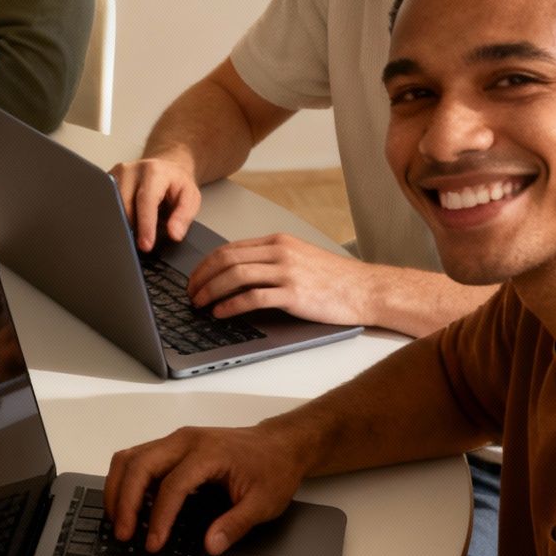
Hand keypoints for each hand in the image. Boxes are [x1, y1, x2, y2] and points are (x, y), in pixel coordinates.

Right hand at [104, 424, 307, 555]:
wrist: (279, 445)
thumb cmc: (272, 470)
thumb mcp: (263, 503)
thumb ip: (234, 526)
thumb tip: (210, 546)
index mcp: (208, 453)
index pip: (172, 485)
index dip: (159, 517)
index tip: (153, 543)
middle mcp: (185, 441)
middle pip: (139, 465)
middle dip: (124, 501)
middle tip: (123, 533)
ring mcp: (175, 441)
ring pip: (130, 458)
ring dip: (117, 488)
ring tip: (117, 519)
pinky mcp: (170, 447)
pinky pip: (137, 458)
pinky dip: (125, 480)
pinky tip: (127, 504)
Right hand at [109, 156, 202, 251]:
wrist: (166, 169)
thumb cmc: (176, 184)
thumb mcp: (190, 198)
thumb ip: (184, 216)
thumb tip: (174, 234)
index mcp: (154, 171)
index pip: (145, 200)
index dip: (145, 225)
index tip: (145, 245)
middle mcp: (131, 170)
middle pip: (124, 205)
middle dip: (131, 228)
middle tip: (139, 245)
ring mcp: (116, 174)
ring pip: (112, 206)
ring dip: (122, 223)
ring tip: (134, 234)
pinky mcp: (107, 181)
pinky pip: (106, 203)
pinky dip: (114, 218)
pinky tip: (124, 224)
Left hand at [186, 233, 373, 326]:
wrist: (366, 289)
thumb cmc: (334, 278)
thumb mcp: (298, 258)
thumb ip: (269, 260)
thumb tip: (235, 274)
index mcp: (277, 242)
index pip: (229, 248)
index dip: (206, 265)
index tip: (194, 278)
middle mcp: (280, 252)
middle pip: (226, 260)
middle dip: (202, 277)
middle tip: (190, 293)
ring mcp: (287, 272)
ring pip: (235, 276)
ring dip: (211, 291)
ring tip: (200, 304)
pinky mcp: (294, 293)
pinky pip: (253, 297)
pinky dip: (231, 305)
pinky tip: (221, 313)